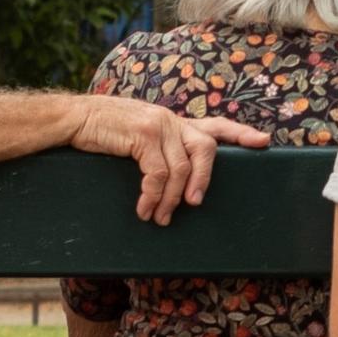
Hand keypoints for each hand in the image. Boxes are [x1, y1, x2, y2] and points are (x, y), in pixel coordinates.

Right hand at [69, 96, 271, 224]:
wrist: (73, 119)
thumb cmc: (105, 132)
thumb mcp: (140, 135)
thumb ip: (162, 148)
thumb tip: (177, 183)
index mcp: (174, 122)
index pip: (215, 125)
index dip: (241, 133)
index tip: (264, 142)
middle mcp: (171, 120)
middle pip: (206, 149)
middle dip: (204, 180)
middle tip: (194, 204)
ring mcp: (158, 124)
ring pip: (181, 168)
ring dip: (170, 199)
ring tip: (159, 218)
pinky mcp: (142, 135)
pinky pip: (157, 174)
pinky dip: (152, 196)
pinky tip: (144, 209)